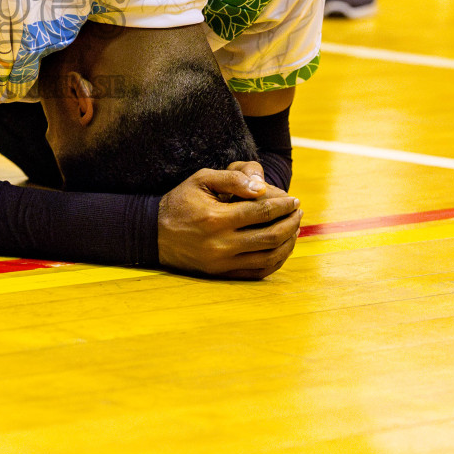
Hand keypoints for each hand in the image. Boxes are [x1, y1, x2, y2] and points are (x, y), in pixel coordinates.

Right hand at [157, 167, 301, 278]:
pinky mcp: (222, 274)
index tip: (294, 199)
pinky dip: (276, 261)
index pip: (262, 211)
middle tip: (298, 212)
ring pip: (269, 257)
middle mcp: (221, 244)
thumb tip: (263, 187)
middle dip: (291, 223)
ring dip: (288, 243)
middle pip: (271, 236)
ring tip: (294, 229)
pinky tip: (282, 247)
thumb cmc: (180, 202)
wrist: (154, 233)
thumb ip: (232, 179)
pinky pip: (258, 272)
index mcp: (216, 218)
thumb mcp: (201, 179)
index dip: (283, 205)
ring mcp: (222, 263)